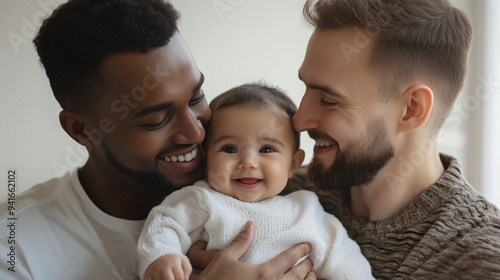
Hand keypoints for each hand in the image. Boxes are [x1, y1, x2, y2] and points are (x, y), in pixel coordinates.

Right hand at [144, 254, 191, 279]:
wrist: (157, 256)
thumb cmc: (172, 262)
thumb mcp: (182, 261)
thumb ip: (188, 269)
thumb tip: (186, 279)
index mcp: (173, 262)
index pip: (180, 278)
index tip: (180, 279)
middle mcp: (163, 267)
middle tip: (173, 279)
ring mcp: (154, 272)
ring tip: (168, 278)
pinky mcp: (147, 276)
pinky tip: (161, 279)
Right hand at [188, 221, 315, 279]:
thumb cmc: (214, 279)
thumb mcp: (225, 257)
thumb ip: (241, 242)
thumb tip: (251, 225)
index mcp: (262, 274)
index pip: (287, 260)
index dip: (300, 251)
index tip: (308, 246)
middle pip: (295, 277)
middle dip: (306, 268)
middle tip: (311, 261)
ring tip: (311, 276)